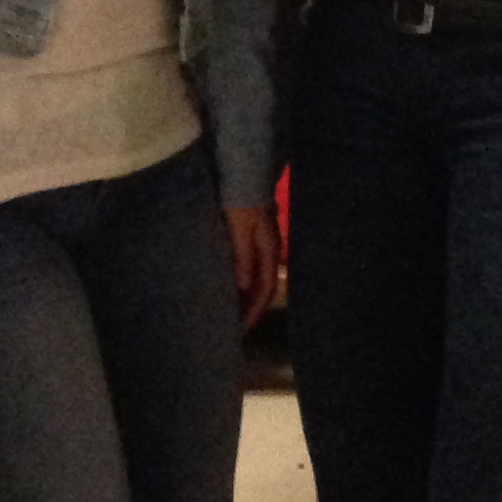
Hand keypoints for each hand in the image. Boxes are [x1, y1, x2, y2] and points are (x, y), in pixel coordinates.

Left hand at [225, 202, 280, 326]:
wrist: (245, 173)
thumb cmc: (241, 201)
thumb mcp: (240, 228)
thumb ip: (243, 255)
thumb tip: (244, 286)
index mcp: (269, 248)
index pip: (267, 286)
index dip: (256, 309)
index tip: (243, 328)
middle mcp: (269, 246)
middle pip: (265, 283)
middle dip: (253, 305)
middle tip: (237, 324)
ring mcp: (263, 240)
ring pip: (258, 274)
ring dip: (248, 293)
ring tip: (233, 307)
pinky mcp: (253, 234)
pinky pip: (251, 263)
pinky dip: (243, 278)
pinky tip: (231, 282)